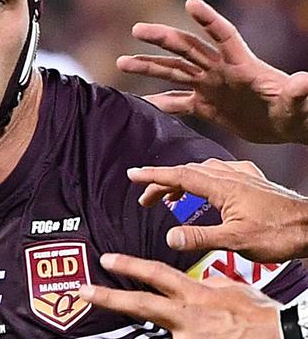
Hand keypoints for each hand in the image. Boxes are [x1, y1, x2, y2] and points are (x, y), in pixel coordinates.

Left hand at [80, 253, 281, 338]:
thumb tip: (195, 280)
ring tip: (124, 314)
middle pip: (140, 304)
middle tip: (83, 292)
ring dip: (139, 326)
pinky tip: (166, 334)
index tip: (106, 259)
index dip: (129, 265)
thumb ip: (206, 284)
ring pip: (154, 331)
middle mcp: (186, 317)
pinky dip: (166, 338)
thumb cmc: (260, 315)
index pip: (155, 274)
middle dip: (108, 298)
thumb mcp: (231, 288)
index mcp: (196, 294)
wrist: (281, 337)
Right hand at [117, 0, 307, 143]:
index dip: (208, 20)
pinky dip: (158, 103)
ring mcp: (209, 86)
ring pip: (173, 72)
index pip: (223, 35)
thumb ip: (298, 92)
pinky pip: (176, 102)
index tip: (190, 3)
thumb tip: (307, 81)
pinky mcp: (205, 106)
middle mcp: (220, 70)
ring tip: (121, 63)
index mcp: (242, 64)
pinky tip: (138, 103)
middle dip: (162, 38)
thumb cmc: (297, 111)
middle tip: (137, 30)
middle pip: (186, 49)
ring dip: (148, 67)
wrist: (286, 125)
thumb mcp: (298, 103)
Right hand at [129, 158, 307, 261]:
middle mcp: (229, 176)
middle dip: (162, 183)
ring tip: (170, 197)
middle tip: (146, 198)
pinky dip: (202, 181)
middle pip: (187, 172)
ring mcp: (242, 177)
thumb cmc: (280, 232)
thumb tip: (170, 237)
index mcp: (221, 186)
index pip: (179, 175)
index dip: (153, 175)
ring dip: (181, 182)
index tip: (133, 174)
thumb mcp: (235, 240)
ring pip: (202, 172)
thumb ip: (200, 237)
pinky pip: (219, 174)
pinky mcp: (252, 182)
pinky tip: (206, 192)